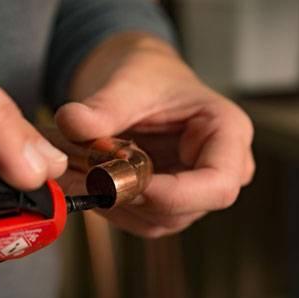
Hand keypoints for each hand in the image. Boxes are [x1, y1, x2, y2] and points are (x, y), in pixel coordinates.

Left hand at [56, 33, 253, 237]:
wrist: (139, 83)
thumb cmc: (149, 76)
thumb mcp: (128, 83)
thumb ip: (104, 107)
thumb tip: (71, 122)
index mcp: (227, 133)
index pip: (218, 184)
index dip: (172, 195)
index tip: (123, 183)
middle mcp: (219, 170)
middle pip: (183, 209)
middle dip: (129, 195)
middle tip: (83, 172)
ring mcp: (193, 193)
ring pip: (156, 221)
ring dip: (112, 202)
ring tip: (76, 170)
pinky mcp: (166, 204)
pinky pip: (138, 219)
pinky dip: (108, 203)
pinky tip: (85, 181)